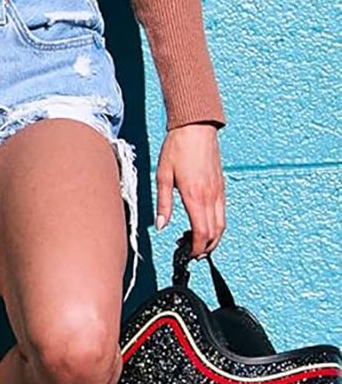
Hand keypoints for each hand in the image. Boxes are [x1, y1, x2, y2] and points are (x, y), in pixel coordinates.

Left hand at [155, 122, 225, 254]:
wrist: (196, 128)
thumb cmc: (177, 149)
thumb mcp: (163, 177)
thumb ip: (163, 204)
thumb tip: (162, 226)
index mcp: (195, 196)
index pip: (202, 233)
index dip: (197, 249)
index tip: (188, 256)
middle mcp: (211, 196)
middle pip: (215, 233)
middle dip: (205, 248)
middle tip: (190, 253)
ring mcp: (219, 191)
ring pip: (222, 224)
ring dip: (212, 238)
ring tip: (195, 242)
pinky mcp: (221, 185)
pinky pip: (222, 211)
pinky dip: (215, 224)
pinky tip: (202, 224)